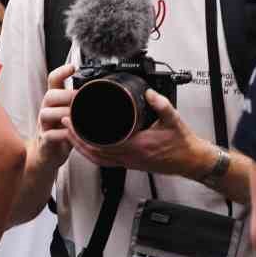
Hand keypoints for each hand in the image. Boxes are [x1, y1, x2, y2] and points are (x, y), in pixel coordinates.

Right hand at [35, 63, 77, 171]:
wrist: (48, 154)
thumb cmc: (62, 131)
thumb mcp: (71, 114)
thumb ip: (81, 103)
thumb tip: (102, 93)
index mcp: (55, 101)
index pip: (53, 80)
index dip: (61, 71)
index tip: (73, 67)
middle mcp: (47, 110)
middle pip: (50, 95)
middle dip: (66, 95)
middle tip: (81, 98)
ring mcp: (44, 125)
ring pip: (46, 113)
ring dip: (63, 114)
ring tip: (76, 117)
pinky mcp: (45, 140)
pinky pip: (50, 135)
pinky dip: (62, 134)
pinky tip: (71, 134)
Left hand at [65, 87, 210, 178]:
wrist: (189, 160)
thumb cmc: (181, 144)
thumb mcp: (173, 120)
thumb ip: (161, 104)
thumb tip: (149, 92)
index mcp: (138, 146)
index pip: (104, 141)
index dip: (85, 132)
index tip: (76, 119)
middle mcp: (130, 156)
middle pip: (94, 150)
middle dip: (77, 137)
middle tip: (66, 123)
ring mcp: (128, 162)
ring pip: (97, 158)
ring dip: (81, 147)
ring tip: (70, 133)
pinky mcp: (129, 164)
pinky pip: (105, 162)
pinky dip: (92, 155)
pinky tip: (86, 148)